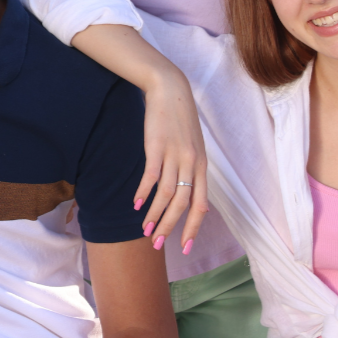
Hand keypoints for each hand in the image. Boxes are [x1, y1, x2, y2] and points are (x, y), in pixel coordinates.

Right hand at [134, 69, 208, 253]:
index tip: (184, 247)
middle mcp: (191, 164)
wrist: (171, 90)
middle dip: (170, 227)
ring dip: (154, 215)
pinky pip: (151, 176)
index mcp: (202, 166)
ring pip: (166, 194)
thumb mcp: (193, 146)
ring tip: (144, 229)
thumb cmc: (180, 119)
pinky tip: (136, 204)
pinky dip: (144, 193)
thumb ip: (191, 169)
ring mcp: (174, 155)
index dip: (192, 228)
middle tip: (157, 244)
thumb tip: (187, 194)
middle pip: (182, 204)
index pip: (200, 205)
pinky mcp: (156, 147)